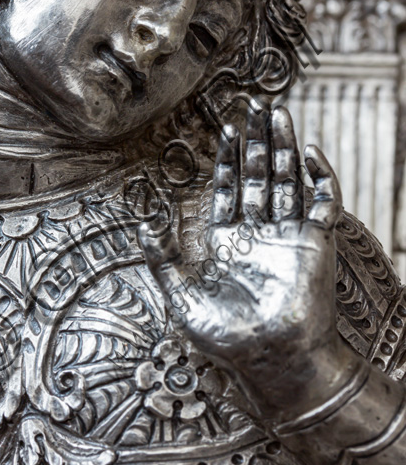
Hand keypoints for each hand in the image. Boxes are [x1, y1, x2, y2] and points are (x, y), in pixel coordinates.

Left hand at [139, 103, 351, 419]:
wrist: (272, 359)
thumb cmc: (228, 336)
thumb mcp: (181, 296)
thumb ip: (162, 259)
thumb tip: (142, 223)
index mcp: (228, 242)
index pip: (227, 189)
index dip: (226, 158)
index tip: (226, 128)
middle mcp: (258, 234)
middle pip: (257, 176)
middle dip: (256, 141)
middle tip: (255, 106)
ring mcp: (289, 236)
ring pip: (287, 179)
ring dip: (283, 146)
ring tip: (278, 112)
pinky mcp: (316, 242)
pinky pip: (322, 202)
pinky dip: (319, 176)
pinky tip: (308, 150)